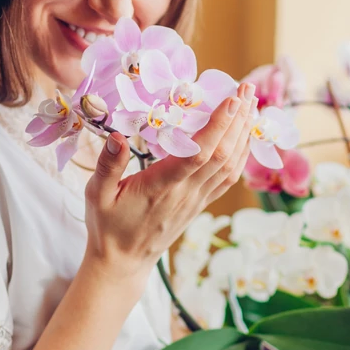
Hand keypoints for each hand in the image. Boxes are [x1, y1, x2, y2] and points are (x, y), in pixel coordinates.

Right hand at [81, 83, 256, 283]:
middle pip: (223, 153)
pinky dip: (242, 153)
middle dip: (239, 119)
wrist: (124, 261)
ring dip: (244, 133)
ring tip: (252, 103)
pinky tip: (246, 135)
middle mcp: (187, 192)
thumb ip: (108, 166)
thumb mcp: (96, 195)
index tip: (232, 99)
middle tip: (248, 87)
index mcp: (162, 186)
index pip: (199, 154)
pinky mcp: (201, 203)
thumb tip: (116, 135)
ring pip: (231, 164)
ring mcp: (198, 199)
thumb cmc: (108, 226)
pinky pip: (229, 177)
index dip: (219, 126)